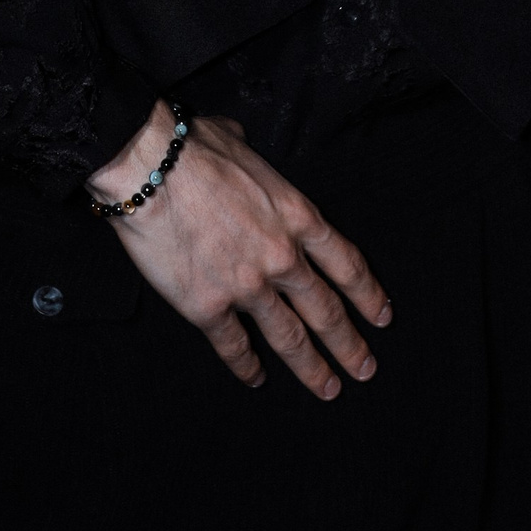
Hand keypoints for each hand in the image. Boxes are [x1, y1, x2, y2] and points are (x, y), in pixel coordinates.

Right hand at [88, 103, 391, 399]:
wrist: (148, 169)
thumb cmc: (192, 148)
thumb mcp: (239, 142)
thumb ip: (249, 155)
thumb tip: (237, 143)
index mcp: (297, 216)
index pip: (346, 265)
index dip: (368, 295)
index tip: (381, 316)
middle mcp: (281, 257)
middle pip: (326, 310)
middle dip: (349, 344)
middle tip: (365, 369)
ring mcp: (247, 286)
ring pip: (290, 338)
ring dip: (312, 368)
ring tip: (328, 388)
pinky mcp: (207, 307)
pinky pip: (233, 346)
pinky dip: (246, 367)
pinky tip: (256, 380)